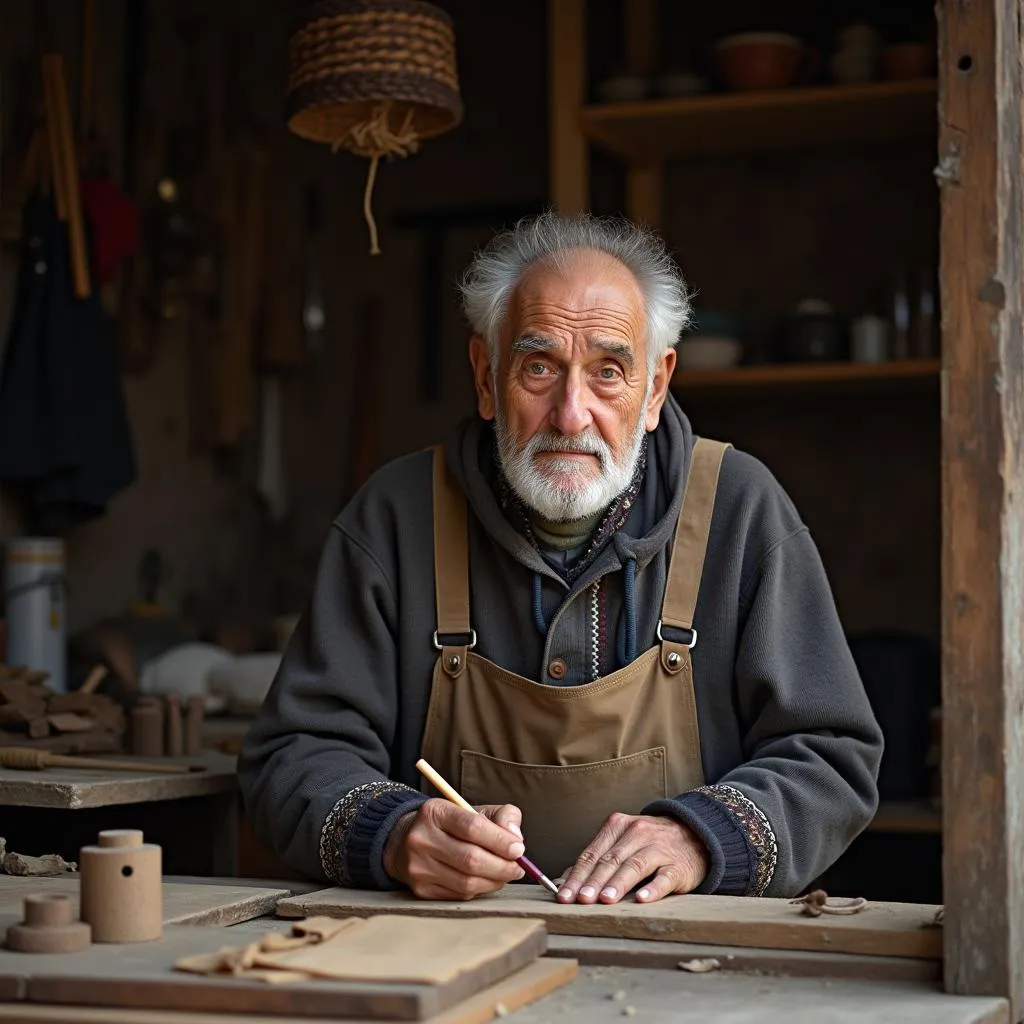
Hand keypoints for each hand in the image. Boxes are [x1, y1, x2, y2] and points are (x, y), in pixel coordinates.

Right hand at [383, 799, 525, 899]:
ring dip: (494, 881)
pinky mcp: (421, 889)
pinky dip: (480, 889)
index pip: (472, 827)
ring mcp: (419, 867)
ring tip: (506, 874)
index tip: (519, 849)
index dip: (500, 840)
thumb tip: (516, 838)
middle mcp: (422, 839)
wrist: (405, 842)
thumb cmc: (449, 825)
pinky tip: (486, 880)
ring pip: (467, 882)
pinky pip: (460, 895)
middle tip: (518, 867)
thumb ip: (501, 816)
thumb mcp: (473, 809)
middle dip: (502, 866)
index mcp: (435, 812)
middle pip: (471, 859)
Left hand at [556, 812, 708, 904]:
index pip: (592, 853)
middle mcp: (637, 832)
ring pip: (634, 865)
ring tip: (604, 900)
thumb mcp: (621, 843)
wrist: (693, 836)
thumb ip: (595, 860)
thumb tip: (564, 881)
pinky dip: (653, 888)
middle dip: (593, 881)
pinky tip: (642, 899)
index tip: (563, 895)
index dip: (577, 875)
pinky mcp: (678, 865)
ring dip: (618, 884)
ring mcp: (659, 848)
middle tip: (580, 900)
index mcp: (618, 825)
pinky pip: (664, 877)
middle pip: (610, 860)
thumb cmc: (648, 844)